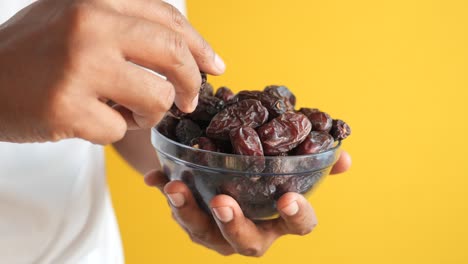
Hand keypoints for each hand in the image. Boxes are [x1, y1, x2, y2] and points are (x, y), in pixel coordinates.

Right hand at [0, 0, 224, 143]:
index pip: (169, 20)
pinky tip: (88, 120)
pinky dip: (111, 131)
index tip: (216, 67)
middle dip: (191, 85)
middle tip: (188, 102)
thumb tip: (194, 53)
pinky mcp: (66, 108)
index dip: (200, 47)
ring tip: (127, 112)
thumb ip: (129, 27)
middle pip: (174, 56)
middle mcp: (89, 25)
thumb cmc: (36, 53)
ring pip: (156, 99)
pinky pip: (119, 130)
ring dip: (149, 115)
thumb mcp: (78, 19)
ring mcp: (78, 66)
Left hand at [144, 151, 351, 256]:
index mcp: (279, 219)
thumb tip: (344, 156)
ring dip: (188, 211)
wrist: (230, 175)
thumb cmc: (266, 173)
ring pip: (203, 231)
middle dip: (234, 225)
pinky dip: (168, 193)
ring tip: (176, 188)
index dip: (297, 216)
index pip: (298, 226)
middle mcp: (250, 231)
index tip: (288, 200)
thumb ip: (314, 162)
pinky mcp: (192, 221)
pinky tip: (157, 177)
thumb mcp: (289, 164)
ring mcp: (218, 231)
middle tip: (223, 202)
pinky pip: (179, 212)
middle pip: (245, 241)